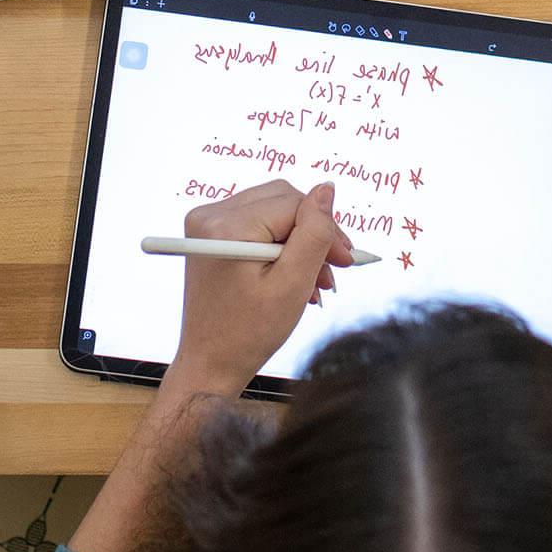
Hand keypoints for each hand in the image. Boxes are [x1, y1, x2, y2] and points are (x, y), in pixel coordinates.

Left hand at [167, 179, 355, 393]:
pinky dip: (280, 245)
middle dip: (313, 234)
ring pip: (273, 211)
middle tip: (333, 269)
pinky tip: (293, 274)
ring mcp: (207, 223)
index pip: (294, 204)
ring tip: (315, 280)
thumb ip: (314, 233)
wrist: (210, 362)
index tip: (345, 260)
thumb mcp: (292, 284)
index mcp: (227, 227)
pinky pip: (257, 223)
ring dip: (299, 242)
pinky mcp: (210, 234)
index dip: (325, 229)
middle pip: (283, 201)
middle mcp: (210, 215)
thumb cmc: (248, 333)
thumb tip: (326, 188)